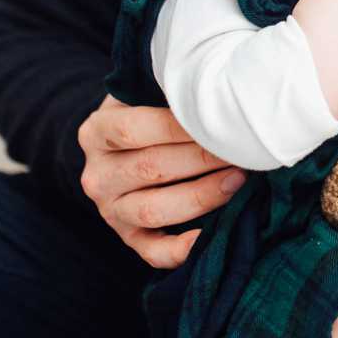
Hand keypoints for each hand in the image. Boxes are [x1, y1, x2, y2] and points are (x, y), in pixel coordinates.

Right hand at [77, 95, 246, 268]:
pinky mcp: (128, 237)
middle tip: (241, 150)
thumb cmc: (150, 110)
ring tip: (238, 180)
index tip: (219, 121)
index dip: (180, 127)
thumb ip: (171, 88)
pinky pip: (152, 252)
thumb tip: (218, 85)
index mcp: (96, 132)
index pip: (134, 129)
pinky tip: (211, 236)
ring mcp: (110, 210)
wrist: (124, 146)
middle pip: (150, 169)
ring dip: (201, 196)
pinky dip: (182, 250)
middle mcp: (97, 175)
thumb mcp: (147, 90)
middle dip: (203, 159)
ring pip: (152, 211)